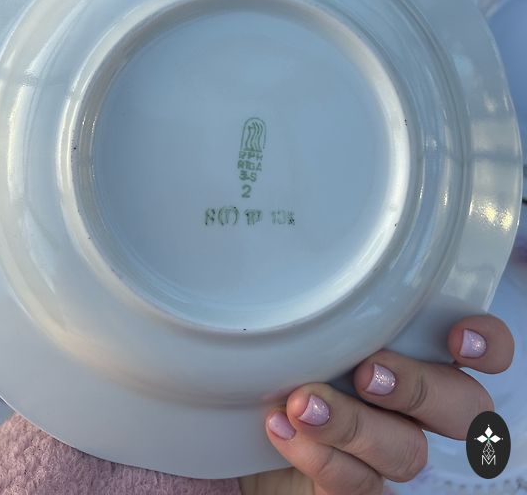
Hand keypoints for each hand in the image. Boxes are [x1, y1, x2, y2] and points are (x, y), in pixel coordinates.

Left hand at [239, 315, 512, 494]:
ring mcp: (392, 455)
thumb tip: (295, 261)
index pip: (487, 354)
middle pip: (461, 407)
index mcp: (420, 359)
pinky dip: (321, 455)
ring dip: (356, 424)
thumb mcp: (307, 328)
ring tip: (305, 403)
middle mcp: (420, 410)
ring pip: (408, 451)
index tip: (456, 336)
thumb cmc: (289, 361)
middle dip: (419, 388)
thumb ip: (325, 308)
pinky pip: (360, 486)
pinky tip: (284, 427)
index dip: (489, 346)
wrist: (244, 431)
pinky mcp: (361, 490)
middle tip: (368, 373)